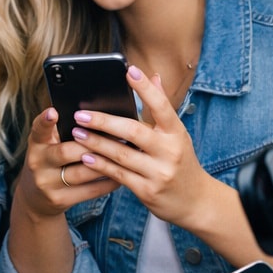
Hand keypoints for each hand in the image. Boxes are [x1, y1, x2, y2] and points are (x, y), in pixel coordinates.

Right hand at [16, 107, 119, 218]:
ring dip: (106, 163)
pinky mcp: (60, 199)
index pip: (38, 129)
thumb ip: (62, 131)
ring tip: (126, 153)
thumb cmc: (51, 161)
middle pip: (66, 151)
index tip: (54, 111)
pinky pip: (91, 190)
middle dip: (93, 144)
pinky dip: (109, 181)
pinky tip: (122, 173)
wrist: (36, 197)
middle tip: (117, 136)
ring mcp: (47, 183)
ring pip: (82, 172)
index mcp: (36, 144)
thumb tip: (98, 118)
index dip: (45, 121)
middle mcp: (37, 163)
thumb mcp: (48, 145)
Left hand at [64, 66, 214, 226]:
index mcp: (177, 133)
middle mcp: (170, 151)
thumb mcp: (176, 135)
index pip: (162, 106)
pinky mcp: (148, 191)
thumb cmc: (180, 162)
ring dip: (95, 143)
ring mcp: (159, 172)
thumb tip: (154, 75)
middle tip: (80, 113)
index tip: (129, 70)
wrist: (196, 202)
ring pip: (121, 154)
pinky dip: (100, 165)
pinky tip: (85, 157)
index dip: (146, 88)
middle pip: (134, 131)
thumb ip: (161, 108)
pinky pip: (118, 175)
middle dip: (104, 121)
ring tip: (76, 133)